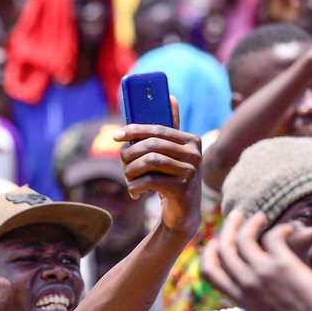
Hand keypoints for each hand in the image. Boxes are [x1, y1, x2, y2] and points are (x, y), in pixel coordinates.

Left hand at [116, 96, 202, 237]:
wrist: (183, 214)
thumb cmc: (171, 180)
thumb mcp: (170, 155)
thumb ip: (166, 132)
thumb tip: (170, 96)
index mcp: (192, 141)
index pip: (158, 129)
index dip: (135, 130)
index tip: (116, 135)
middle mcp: (195, 154)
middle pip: (151, 145)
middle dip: (130, 154)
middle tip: (123, 164)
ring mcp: (191, 172)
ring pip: (149, 162)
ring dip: (131, 172)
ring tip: (129, 180)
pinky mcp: (183, 189)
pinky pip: (150, 180)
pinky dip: (136, 186)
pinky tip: (135, 192)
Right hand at [200, 209, 311, 310]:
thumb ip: (255, 302)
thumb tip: (256, 295)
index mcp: (241, 298)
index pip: (211, 272)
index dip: (209, 253)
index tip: (217, 242)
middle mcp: (246, 283)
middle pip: (224, 249)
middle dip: (228, 228)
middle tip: (237, 215)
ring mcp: (262, 272)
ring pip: (244, 238)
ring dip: (250, 222)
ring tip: (261, 216)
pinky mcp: (282, 264)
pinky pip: (272, 236)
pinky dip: (280, 228)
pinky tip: (290, 229)